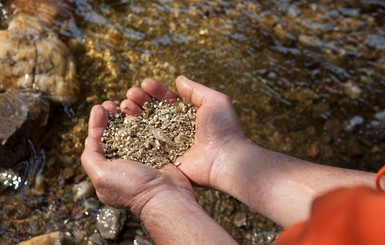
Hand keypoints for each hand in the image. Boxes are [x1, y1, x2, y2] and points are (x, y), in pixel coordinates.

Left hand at [81, 101, 194, 215]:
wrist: (166, 196)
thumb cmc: (132, 187)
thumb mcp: (101, 175)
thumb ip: (91, 157)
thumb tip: (90, 138)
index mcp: (108, 169)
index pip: (97, 142)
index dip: (97, 123)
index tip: (100, 107)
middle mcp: (124, 163)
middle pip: (114, 134)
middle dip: (111, 117)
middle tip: (112, 103)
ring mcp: (142, 157)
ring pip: (132, 131)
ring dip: (127, 116)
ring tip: (127, 103)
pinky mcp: (158, 152)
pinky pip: (150, 133)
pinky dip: (146, 121)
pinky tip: (144, 110)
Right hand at [120, 76, 246, 188]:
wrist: (226, 159)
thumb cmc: (223, 128)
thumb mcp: (215, 101)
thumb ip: (195, 90)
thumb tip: (178, 80)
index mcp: (187, 114)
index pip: (167, 99)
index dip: (155, 90)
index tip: (145, 83)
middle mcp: (176, 128)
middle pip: (153, 111)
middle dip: (141, 100)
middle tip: (131, 94)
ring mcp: (169, 143)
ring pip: (146, 126)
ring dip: (134, 113)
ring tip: (126, 105)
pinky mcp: (164, 158)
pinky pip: (145, 145)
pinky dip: (134, 134)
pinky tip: (124, 123)